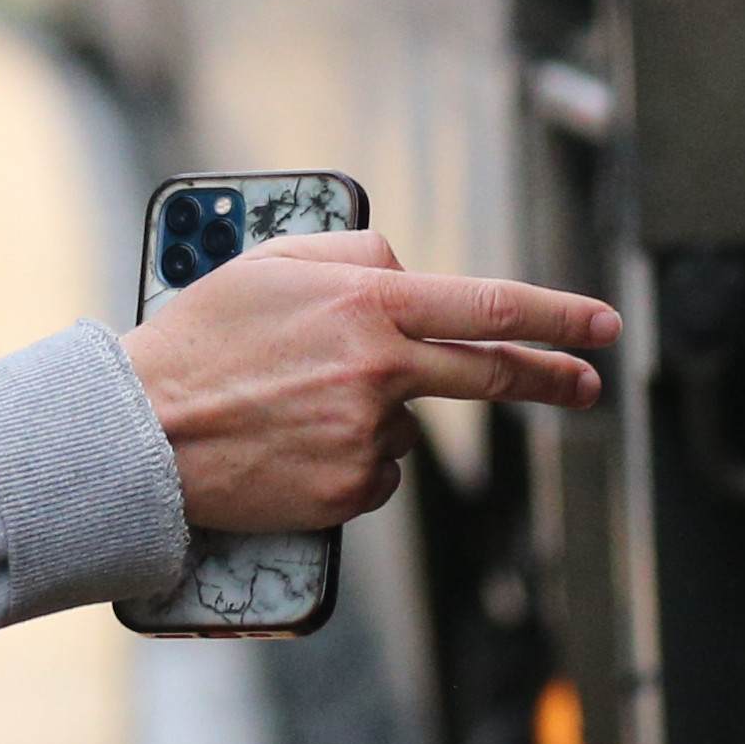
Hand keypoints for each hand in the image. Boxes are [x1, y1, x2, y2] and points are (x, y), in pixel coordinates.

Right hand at [123, 232, 616, 533]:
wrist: (142, 431)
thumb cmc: (198, 341)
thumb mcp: (268, 265)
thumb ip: (352, 256)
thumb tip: (408, 269)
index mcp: (365, 304)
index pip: (486, 306)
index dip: (556, 315)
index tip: (602, 324)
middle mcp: (379, 368)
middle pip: (490, 374)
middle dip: (550, 375)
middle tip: (585, 381)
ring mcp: (369, 434)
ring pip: (410, 422)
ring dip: (376, 412)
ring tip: (295, 406)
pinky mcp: (350, 487)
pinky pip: (378, 470)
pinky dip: (351, 458)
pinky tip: (295, 444)